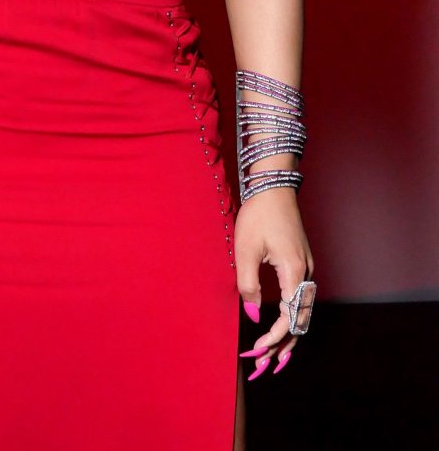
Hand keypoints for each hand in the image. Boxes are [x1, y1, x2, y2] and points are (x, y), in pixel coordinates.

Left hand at [234, 187, 314, 377]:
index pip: (289, 318)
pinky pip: (301, 300)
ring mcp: (308, 270)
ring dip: (289, 336)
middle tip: (263, 367)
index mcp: (295, 273)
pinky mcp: (302, 265)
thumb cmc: (258, 215)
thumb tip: (253, 316)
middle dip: (282, 346)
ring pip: (303, 312)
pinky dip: (293, 319)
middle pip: (301, 321)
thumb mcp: (245, 250)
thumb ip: (248, 286)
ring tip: (274, 360)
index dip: (272, 338)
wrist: (274, 187)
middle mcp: (307, 275)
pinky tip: (283, 329)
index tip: (255, 351)